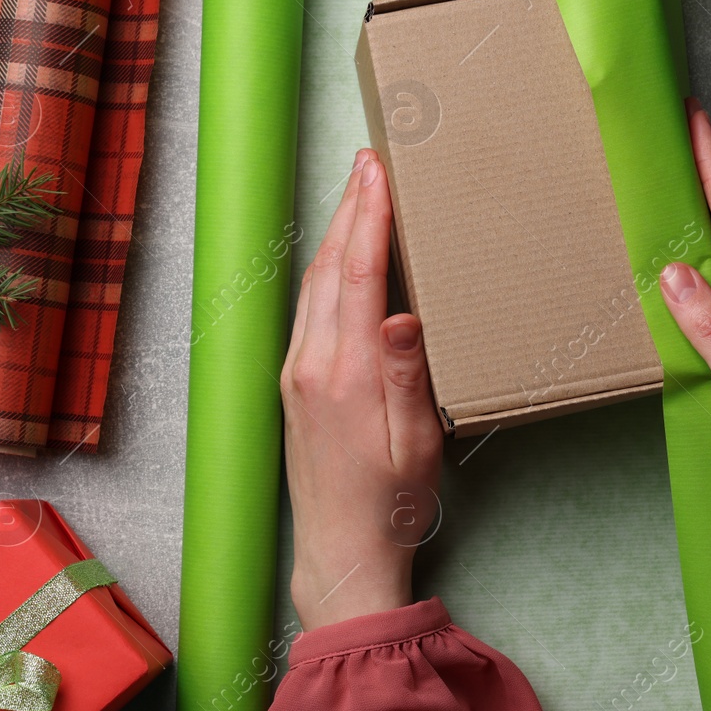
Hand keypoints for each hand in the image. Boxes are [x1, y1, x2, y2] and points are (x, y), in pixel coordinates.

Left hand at [281, 149, 444, 629]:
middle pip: (330, 268)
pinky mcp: (296, 384)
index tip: (380, 172)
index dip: (370, 219)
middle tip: (370, 159)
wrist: (341, 551)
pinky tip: (342, 256)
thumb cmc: (389, 503)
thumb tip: (402, 315)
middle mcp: (310, 365)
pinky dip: (329, 267)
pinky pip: (310, 308)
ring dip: (337, 232)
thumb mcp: (414, 444)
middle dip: (350, 208)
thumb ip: (407, 376)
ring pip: (315, 284)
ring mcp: (297, 373)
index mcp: (344, 374)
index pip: (359, 276)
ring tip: (358, 191)